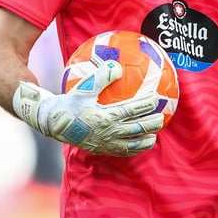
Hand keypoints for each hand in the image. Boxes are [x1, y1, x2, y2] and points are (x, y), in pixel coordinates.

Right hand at [13, 56, 163, 155]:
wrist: (54, 123)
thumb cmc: (70, 103)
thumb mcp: (84, 87)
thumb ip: (102, 77)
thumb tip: (117, 66)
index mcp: (105, 116)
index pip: (132, 110)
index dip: (146, 104)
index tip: (158, 97)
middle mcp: (108, 132)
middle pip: (136, 128)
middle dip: (152, 123)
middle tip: (163, 116)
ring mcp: (106, 143)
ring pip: (132, 143)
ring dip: (146, 139)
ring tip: (156, 135)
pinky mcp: (102, 149)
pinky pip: (123, 151)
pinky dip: (135, 149)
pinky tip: (141, 144)